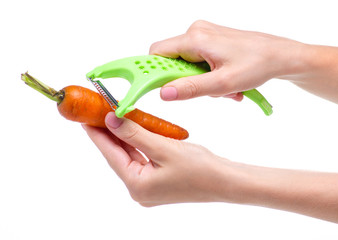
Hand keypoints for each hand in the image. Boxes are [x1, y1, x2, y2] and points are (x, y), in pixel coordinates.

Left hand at [83, 112, 234, 205]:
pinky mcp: (159, 179)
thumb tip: (112, 120)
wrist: (226, 182)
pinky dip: (138, 142)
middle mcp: (140, 188)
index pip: (111, 154)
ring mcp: (150, 185)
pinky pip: (143, 157)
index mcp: (137, 186)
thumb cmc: (200, 170)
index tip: (85, 117)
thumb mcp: (164, 148)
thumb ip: (135, 133)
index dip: (97, 134)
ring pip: (131, 155)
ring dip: (124, 136)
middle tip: (96, 112)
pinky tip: (134, 128)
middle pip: (119, 155)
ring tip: (112, 116)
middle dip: (109, 133)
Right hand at [150, 20, 306, 100]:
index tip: (165, 90)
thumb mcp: (222, 83)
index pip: (157, 54)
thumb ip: (190, 88)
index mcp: (195, 38)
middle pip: (173, 61)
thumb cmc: (257, 64)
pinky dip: (210, 75)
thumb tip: (163, 93)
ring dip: (203, 81)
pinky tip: (227, 81)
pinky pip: (200, 61)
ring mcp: (205, 35)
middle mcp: (197, 32)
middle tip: (209, 91)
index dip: (156, 73)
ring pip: (188, 64)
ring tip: (225, 88)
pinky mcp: (213, 41)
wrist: (281, 56)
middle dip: (187, 81)